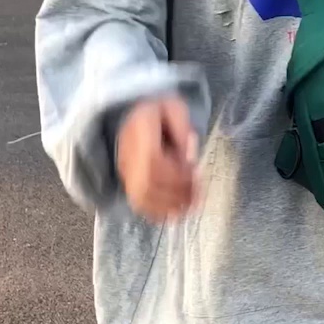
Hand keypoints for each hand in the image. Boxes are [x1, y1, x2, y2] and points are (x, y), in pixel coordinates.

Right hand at [117, 96, 199, 221]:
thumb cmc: (159, 108)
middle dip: (175, 194)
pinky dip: (155, 212)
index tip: (196, 175)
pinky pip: (136, 201)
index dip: (176, 174)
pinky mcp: (127, 179)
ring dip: (168, 206)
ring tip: (191, 207)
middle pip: (146, 183)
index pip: (153, 161)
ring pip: (140, 196)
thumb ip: (184, 130)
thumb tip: (190, 158)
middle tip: (198, 197)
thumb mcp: (175, 107)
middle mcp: (127, 153)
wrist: (135, 109)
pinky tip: (174, 215)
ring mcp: (125, 168)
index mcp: (138, 131)